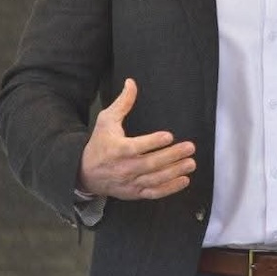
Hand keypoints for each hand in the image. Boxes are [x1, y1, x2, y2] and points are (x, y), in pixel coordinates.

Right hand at [77, 78, 196, 199]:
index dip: (153, 142)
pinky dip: (169, 189)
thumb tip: (131, 82)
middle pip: (150, 164)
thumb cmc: (99, 144)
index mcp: (116, 149)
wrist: (85, 173)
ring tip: (191, 163)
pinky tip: (183, 180)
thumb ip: (122, 103)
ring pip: (155, 179)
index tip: (169, 136)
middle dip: (172, 156)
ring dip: (175, 172)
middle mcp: (124, 168)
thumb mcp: (106, 120)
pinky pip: (154, 193)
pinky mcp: (134, 193)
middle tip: (190, 148)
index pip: (136, 147)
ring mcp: (130, 182)